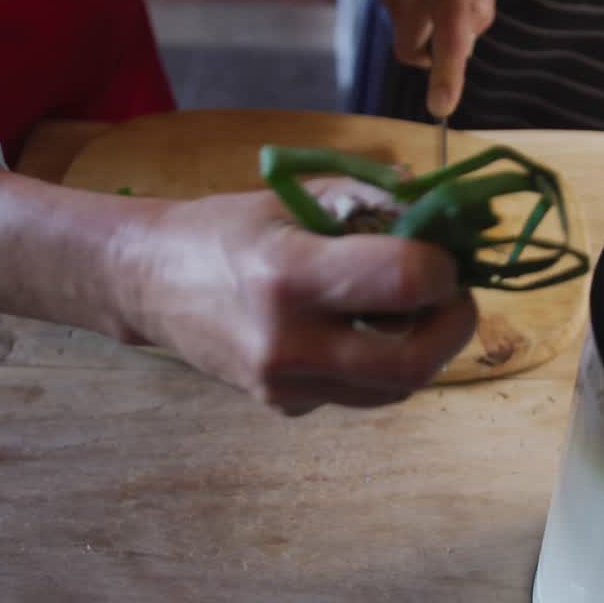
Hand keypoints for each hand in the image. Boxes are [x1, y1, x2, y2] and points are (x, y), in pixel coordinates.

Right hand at [114, 179, 477, 415]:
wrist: (149, 283)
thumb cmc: (224, 229)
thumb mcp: (292, 196)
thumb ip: (369, 198)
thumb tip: (438, 205)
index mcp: (290, 275)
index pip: (403, 281)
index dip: (441, 267)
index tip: (443, 253)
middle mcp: (288, 342)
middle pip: (411, 363)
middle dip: (452, 328)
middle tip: (455, 297)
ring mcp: (284, 386)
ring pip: (393, 389)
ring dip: (424, 350)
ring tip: (417, 309)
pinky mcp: (284, 407)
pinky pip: (358, 393)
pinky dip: (380, 364)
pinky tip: (366, 329)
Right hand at [366, 0, 498, 117]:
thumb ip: (480, 6)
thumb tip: (466, 44)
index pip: (449, 36)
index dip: (446, 76)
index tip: (442, 106)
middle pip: (412, 49)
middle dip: (429, 54)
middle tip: (448, 31)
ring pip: (403, 27)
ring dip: (422, 20)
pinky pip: (392, 5)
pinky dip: (409, 1)